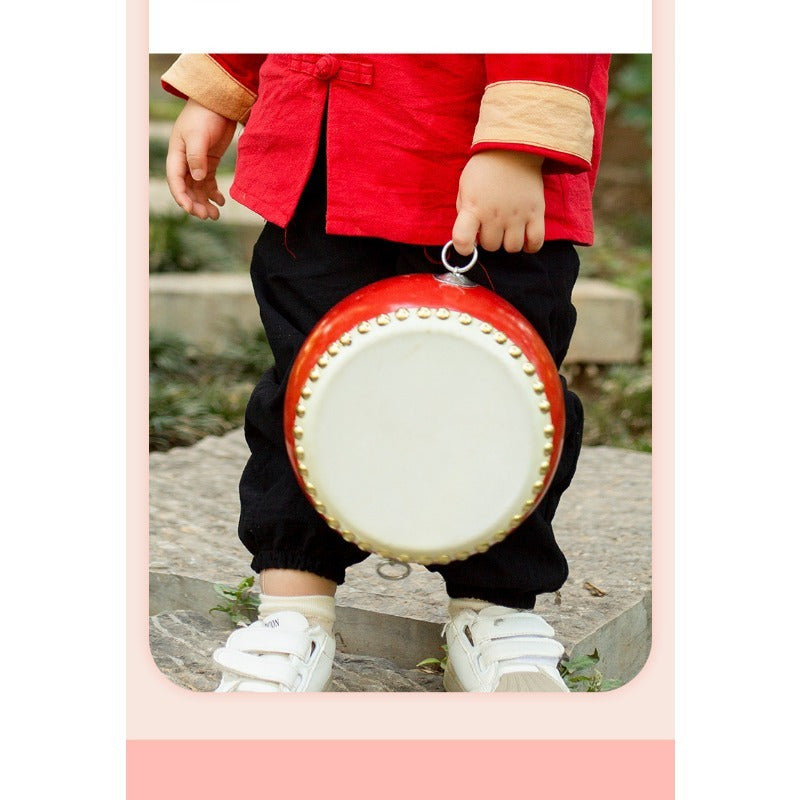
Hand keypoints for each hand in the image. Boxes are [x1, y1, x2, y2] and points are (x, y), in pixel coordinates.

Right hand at [166, 99, 236, 219]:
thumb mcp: (198, 135)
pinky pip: (209, 182)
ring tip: (215, 215)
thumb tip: (197, 177)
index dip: (182, 197)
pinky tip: (221, 202)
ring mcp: (197, 162)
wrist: (218, 102)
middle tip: (207, 216)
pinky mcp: (209, 162)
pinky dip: (214, 193)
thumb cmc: (204, 115)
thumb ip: (196, 156)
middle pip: (187, 188)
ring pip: (198, 188)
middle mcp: (184, 161)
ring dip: (205, 202)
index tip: (191, 210)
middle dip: (196, 204)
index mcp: (176, 154)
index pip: (176, 180)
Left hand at [451, 150, 545, 254]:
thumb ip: (464, 211)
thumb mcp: (465, 187)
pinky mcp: (536, 212)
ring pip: (512, 247)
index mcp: (473, 207)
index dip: (463, 248)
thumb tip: (471, 235)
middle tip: (491, 225)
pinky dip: (531, 246)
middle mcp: (494, 215)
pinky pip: (536, 242)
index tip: (467, 245)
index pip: (462, 239)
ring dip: (508, 242)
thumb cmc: (485, 168)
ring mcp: (516, 215)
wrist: (513, 147)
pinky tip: (525, 238)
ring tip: (508, 229)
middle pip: (491, 246)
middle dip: (489, 239)